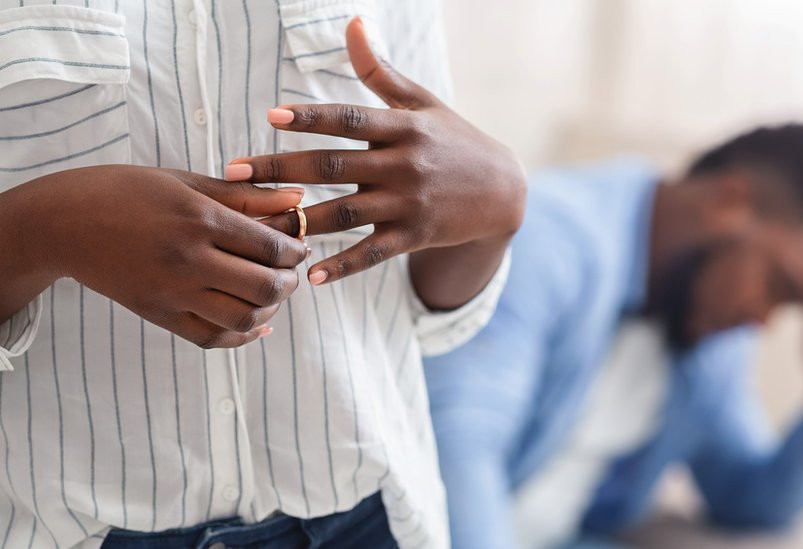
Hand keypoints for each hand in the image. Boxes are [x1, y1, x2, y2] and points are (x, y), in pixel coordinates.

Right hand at [19, 165, 307, 347]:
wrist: (64, 221)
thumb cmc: (128, 192)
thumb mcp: (187, 183)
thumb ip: (246, 195)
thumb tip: (298, 199)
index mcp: (200, 219)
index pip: (271, 247)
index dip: (295, 251)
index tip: (299, 247)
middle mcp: (189, 259)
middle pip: (264, 287)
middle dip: (290, 283)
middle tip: (291, 274)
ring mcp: (173, 292)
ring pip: (243, 318)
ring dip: (270, 310)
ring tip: (271, 294)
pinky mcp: (158, 314)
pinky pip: (212, 338)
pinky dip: (243, 336)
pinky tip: (257, 323)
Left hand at [225, 17, 525, 288]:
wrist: (503, 191)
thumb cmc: (454, 140)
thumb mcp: (422, 103)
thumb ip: (380, 70)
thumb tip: (352, 23)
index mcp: (402, 128)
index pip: (350, 120)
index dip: (312, 117)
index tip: (271, 116)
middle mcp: (404, 165)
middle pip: (334, 167)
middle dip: (281, 170)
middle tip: (234, 173)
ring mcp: (409, 204)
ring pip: (347, 214)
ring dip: (301, 221)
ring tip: (259, 227)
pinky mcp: (414, 236)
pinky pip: (373, 254)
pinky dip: (344, 266)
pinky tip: (312, 277)